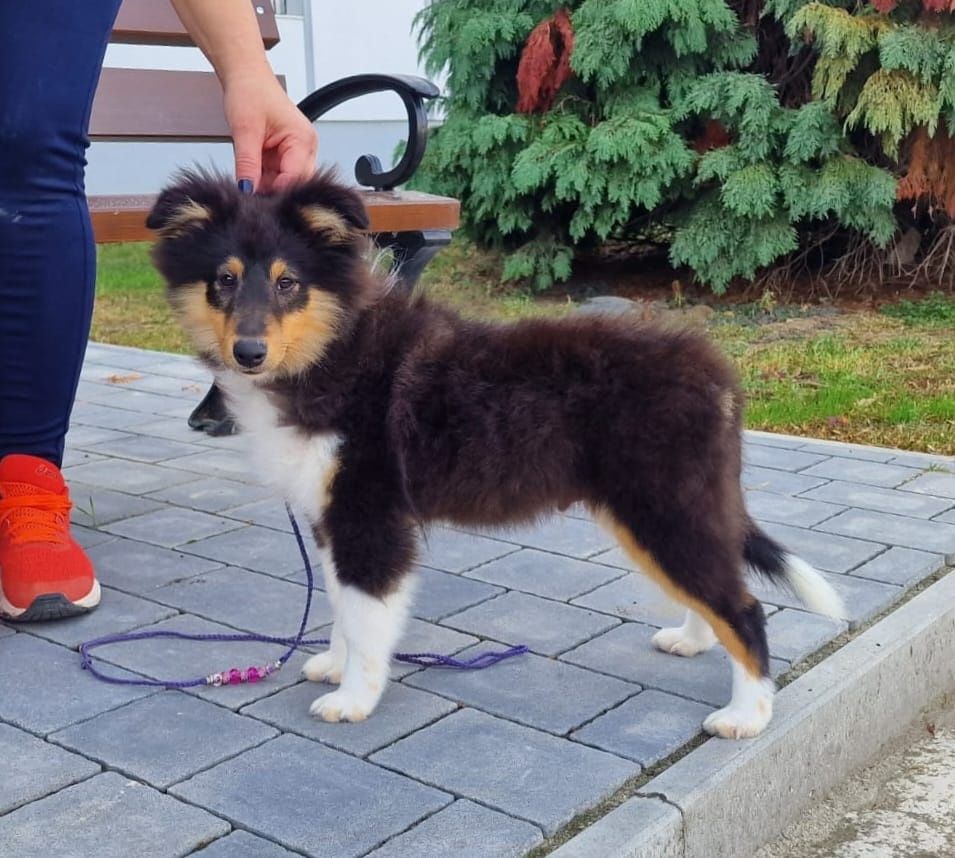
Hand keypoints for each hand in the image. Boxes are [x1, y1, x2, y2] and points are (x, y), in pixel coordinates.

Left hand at [224, 71, 317, 191]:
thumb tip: (246, 189)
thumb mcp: (245, 130)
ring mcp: (299, 151)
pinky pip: (279, 175)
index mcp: (303, 139)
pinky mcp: (288, 154)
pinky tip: (253, 172)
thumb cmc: (250, 91)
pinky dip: (265, 177)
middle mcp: (306, 147)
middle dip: (273, 190)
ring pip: (287, 182)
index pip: (295, 178)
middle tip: (249, 191)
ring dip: (268, 184)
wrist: (246, 76)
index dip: (276, 192)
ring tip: (249, 176)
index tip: (254, 198)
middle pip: (295, 183)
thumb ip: (247, 164)